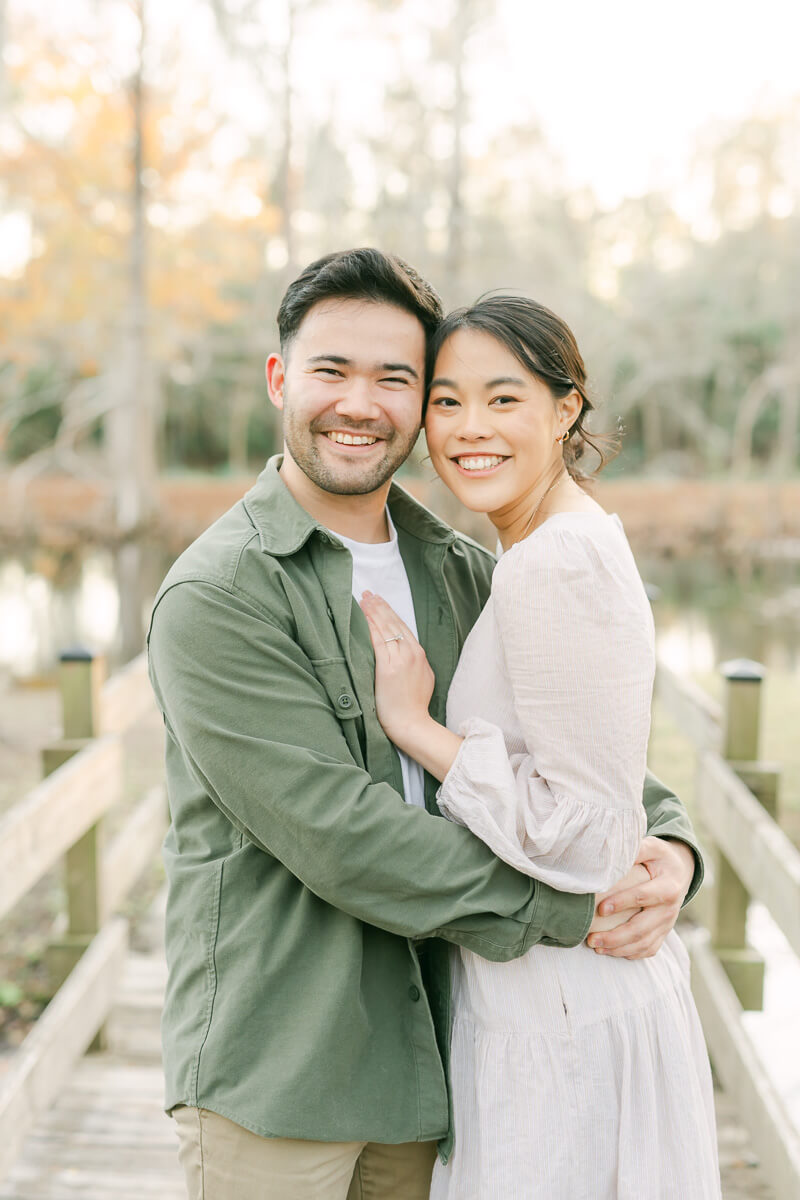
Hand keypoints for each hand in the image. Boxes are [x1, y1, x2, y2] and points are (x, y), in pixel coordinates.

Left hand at [360, 592, 434, 745]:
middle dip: (380, 606)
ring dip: (373, 612)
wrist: (411, 723)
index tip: (379, 601)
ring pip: (385, 629)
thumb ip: (414, 663)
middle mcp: (412, 653)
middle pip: (394, 623)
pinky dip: (370, 627)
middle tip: (367, 594)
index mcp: (420, 654)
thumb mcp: (423, 678)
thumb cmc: (414, 706)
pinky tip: (362, 617)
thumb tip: (405, 655)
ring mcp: (401, 659)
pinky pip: (377, 641)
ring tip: (363, 600)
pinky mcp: (388, 668)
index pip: (402, 627)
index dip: (389, 612)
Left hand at [585, 837, 694, 958]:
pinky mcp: (664, 932)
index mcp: (668, 886)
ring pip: (644, 943)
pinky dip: (630, 953)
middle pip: (642, 928)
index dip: (622, 903)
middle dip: (615, 937)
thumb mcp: (652, 847)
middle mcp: (670, 909)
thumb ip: (637, 849)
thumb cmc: (659, 857)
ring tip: (596, 947)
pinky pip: (649, 949)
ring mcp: (668, 924)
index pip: (642, 897)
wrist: (679, 870)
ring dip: (619, 948)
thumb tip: (614, 855)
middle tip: (591, 939)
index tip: (601, 908)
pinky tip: (611, 952)